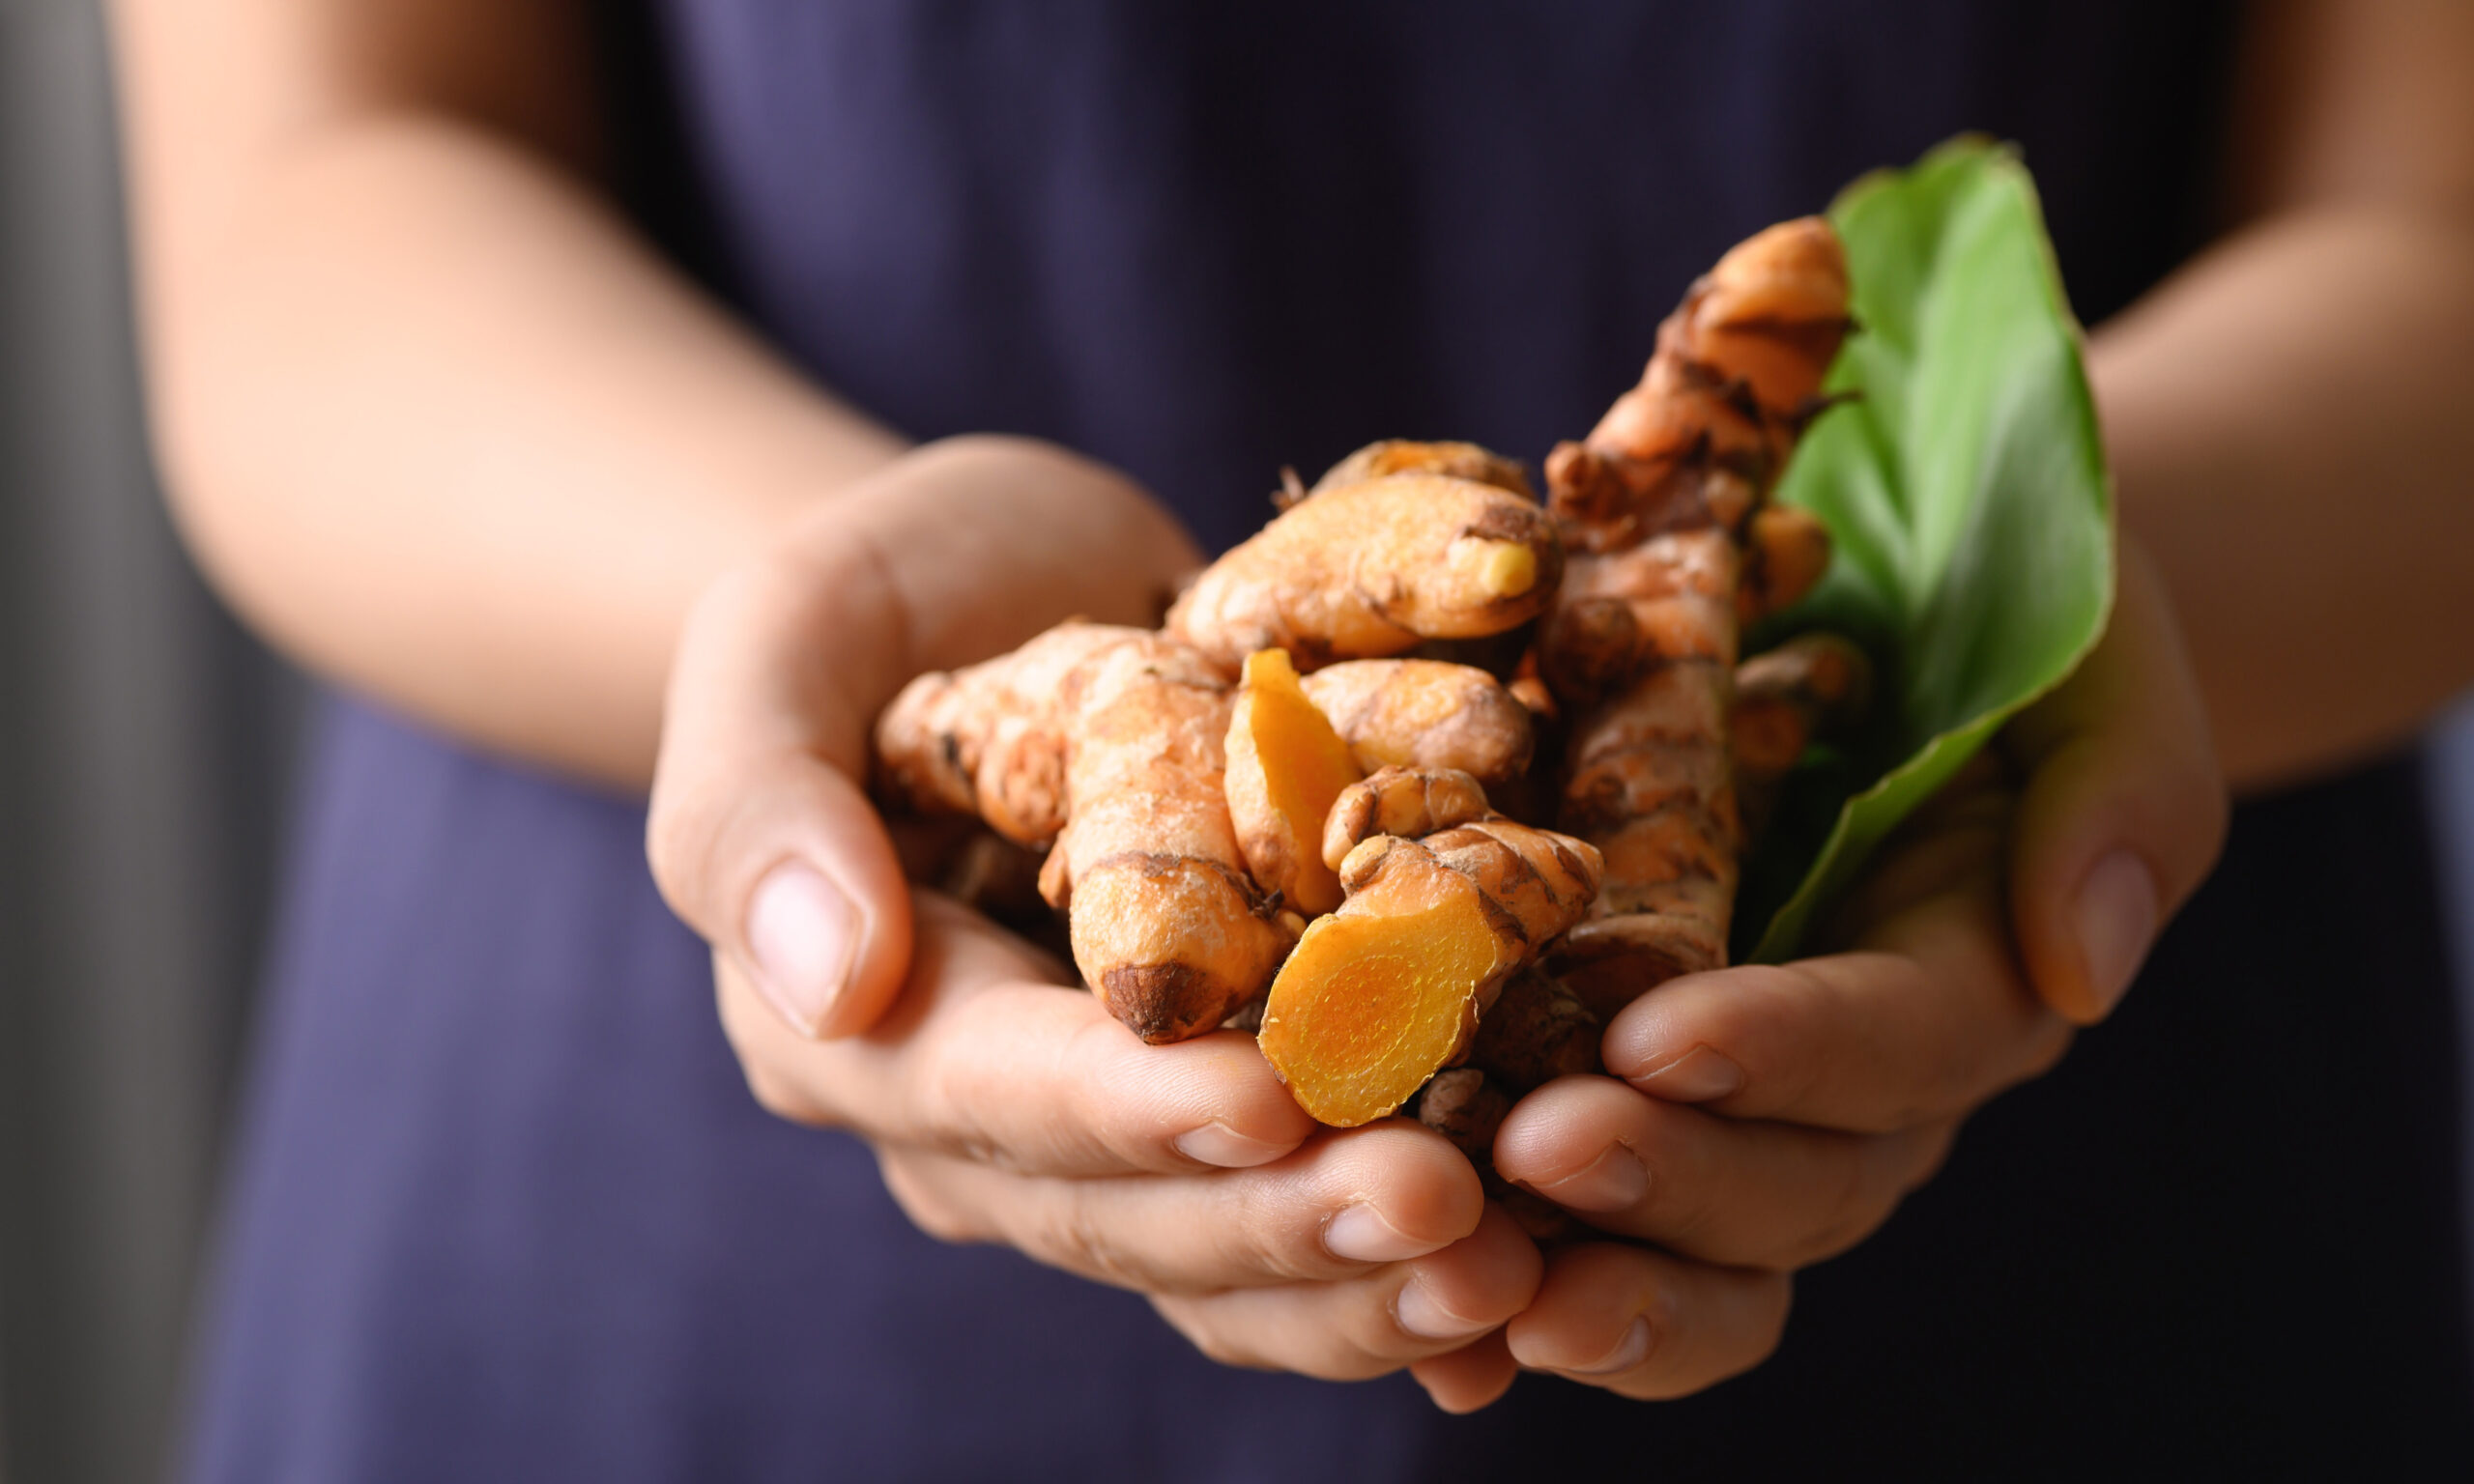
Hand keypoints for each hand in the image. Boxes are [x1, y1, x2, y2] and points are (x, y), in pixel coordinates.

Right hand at [648, 436, 1540, 1379]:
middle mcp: (981, 1118)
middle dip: (1287, 1217)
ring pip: (1228, 1248)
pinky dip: (1404, 1255)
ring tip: (1514, 1265)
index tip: (1269, 1103)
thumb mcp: (782, 641)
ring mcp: (1109, 1129)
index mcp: (861, 1024)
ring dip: (1368, 1271)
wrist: (994, 597)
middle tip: (1451, 1211)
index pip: (995, 1091)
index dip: (1130, 1110)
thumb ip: (762, 805)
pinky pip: (1305, 1209)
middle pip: (1130, 1207)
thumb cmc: (878, 594)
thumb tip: (833, 986)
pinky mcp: (1221, 1102)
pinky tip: (1532, 1276)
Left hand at [1410, 539, 2227, 1409]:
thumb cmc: (2025, 613)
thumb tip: (2082, 969)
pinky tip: (1444, 1328)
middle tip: (1534, 1150)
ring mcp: (1764, 1106)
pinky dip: (1534, 1285)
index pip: (1902, 1042)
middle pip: (1797, 1178)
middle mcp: (1873, 1079)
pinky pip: (1614, 1232)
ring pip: (1706, 1241)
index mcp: (1980, 975)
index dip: (1787, 1052)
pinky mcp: (1656, 1100)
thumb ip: (2122, 799)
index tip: (1660, 1040)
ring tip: (1480, 1273)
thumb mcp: (2100, 665)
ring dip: (1596, 1263)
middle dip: (1669, 1175)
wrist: (1914, 614)